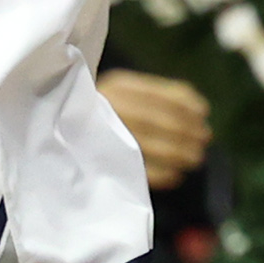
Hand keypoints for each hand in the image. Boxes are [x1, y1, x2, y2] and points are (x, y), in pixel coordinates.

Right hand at [100, 71, 211, 189]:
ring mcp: (99, 135)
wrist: (58, 130)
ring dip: (178, 153)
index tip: (204, 113)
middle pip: (154, 119)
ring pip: (145, 144)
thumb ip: (155, 97)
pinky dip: (159, 174)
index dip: (186, 103)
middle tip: (205, 139)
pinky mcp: (96, 162)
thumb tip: (200, 111)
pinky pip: (132, 170)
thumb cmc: (103, 112)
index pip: (158, 93)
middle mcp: (107, 107)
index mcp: (118, 86)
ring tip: (197, 158)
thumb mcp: (124, 93)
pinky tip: (176, 176)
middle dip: (185, 130)